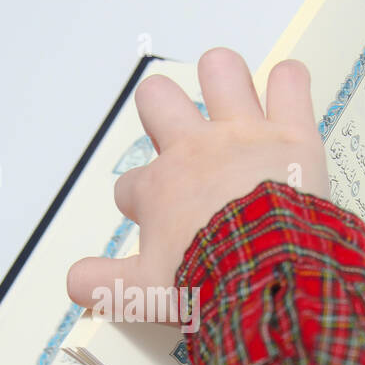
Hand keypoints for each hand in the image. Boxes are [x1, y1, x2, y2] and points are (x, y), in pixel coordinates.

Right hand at [66, 47, 327, 310]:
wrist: (266, 270)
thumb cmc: (206, 279)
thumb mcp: (144, 293)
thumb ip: (104, 284)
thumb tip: (74, 283)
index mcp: (159, 190)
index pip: (131, 185)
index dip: (141, 203)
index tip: (156, 224)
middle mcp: (195, 150)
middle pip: (157, 99)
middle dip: (160, 110)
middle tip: (179, 137)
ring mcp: (243, 134)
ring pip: (220, 70)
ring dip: (223, 78)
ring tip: (231, 100)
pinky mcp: (290, 132)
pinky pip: (290, 82)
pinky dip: (289, 83)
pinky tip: (286, 96)